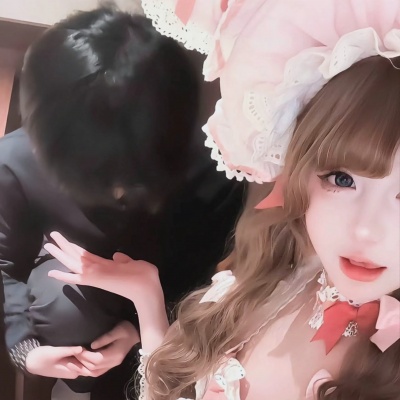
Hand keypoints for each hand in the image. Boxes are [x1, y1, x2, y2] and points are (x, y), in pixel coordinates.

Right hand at [25, 345, 91, 378]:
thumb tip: (82, 348)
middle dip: (94, 355)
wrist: (31, 361)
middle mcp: (75, 371)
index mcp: (73, 371)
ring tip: (92, 342)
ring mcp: (74, 368)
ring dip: (89, 354)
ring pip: (87, 362)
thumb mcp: (54, 352)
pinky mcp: (71, 364)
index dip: (94, 358)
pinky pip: (82, 360)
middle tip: (95, 343)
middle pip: (91, 365)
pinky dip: (85, 354)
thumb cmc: (42, 357)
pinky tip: (87, 345)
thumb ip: (68, 350)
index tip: (93, 347)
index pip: (90, 367)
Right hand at [44, 232, 162, 306]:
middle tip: (50, 240)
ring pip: (74, 262)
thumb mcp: (134, 263)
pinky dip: (64, 275)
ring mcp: (95, 274)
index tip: (67, 243)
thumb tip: (116, 254)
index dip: (77, 250)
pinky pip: (77, 276)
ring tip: (47, 246)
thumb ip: (124, 260)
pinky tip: (51, 272)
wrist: (148, 288)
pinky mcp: (95, 279)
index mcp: (107, 266)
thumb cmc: (145, 276)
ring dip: (60, 254)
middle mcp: (98, 270)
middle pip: (77, 257)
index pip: (88, 256)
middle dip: (64, 248)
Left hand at [75, 321, 139, 376]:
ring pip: (95, 372)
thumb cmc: (128, 329)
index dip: (85, 356)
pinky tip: (83, 365)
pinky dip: (89, 370)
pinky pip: (98, 372)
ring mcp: (112, 364)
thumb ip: (105, 337)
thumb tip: (92, 345)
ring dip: (83, 368)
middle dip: (81, 361)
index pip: (96, 359)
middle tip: (73, 353)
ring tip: (75, 361)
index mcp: (115, 354)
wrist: (137, 333)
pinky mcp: (111, 364)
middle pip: (94, 367)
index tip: (77, 349)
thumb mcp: (118, 329)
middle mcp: (113, 362)